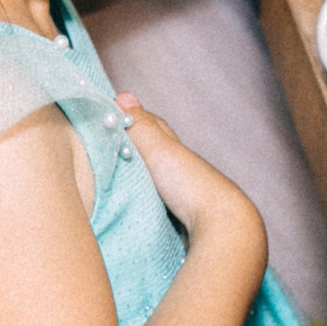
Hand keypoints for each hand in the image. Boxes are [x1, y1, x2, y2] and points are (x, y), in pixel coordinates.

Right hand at [114, 93, 259, 251]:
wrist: (221, 229)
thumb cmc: (191, 185)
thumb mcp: (160, 150)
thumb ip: (140, 127)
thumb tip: (122, 96)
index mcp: (176, 150)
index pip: (152, 128)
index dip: (131, 121)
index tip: (106, 119)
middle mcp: (181, 170)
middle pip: (153, 155)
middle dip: (132, 151)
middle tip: (105, 150)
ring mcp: (181, 197)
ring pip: (154, 182)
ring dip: (136, 180)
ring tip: (113, 181)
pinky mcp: (178, 222)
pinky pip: (154, 206)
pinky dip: (141, 203)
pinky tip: (131, 208)